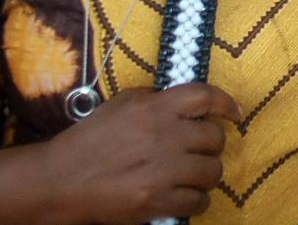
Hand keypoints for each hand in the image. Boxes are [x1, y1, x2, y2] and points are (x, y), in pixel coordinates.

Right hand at [44, 83, 241, 223]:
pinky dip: (197, 199)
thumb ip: (155, 98)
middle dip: (212, 144)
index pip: (205, 97)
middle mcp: (163, 136)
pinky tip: (185, 196)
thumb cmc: (91, 138)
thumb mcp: (121, 104)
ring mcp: (162, 171)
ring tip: (193, 174)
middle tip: (200, 149)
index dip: (226, 103)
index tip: (234, 113)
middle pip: (215, 138)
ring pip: (213, 171)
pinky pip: (199, 201)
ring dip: (207, 173)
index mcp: (154, 108)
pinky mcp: (157, 201)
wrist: (62, 180)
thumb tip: (187, 104)